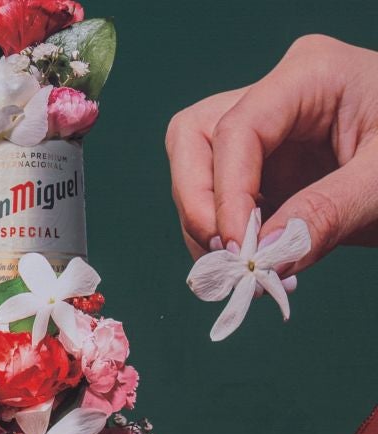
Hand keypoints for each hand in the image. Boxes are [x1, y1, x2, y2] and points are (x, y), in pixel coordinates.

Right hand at [167, 35, 377, 269]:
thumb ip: (329, 213)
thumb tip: (269, 256)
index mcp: (312, 75)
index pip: (236, 129)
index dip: (225, 192)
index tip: (238, 249)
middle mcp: (279, 96)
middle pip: (196, 139)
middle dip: (199, 202)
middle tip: (226, 254)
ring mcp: (269, 131)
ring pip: (197, 170)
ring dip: (207, 225)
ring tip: (249, 267)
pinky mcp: (268, 167)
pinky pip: (222, 199)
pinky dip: (230, 235)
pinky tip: (261, 261)